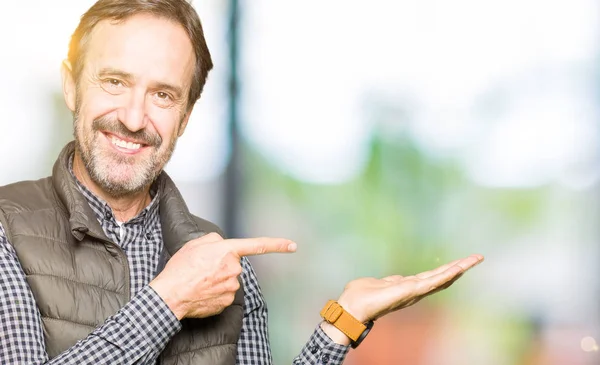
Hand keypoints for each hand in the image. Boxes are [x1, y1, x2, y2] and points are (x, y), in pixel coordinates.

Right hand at [149, 232, 295, 319]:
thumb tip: (222, 246)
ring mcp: (232, 287)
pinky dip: (215, 292)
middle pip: (233, 265)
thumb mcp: (195, 244)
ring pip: (229, 280)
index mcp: (227, 251)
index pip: (257, 246)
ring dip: (218, 279)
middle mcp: (234, 269)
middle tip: (202, 269)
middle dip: (222, 265)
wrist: (171, 295)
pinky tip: (202, 291)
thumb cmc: (180, 269)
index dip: (277, 245)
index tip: (292, 245)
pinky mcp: (227, 302)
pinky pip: (224, 294)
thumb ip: (215, 240)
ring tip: (200, 280)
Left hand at [321, 254, 483, 343]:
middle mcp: (414, 290)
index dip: (447, 269)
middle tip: (477, 257)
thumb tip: (396, 279)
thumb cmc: (360, 297)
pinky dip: (446, 276)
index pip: (432, 276)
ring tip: (474, 260)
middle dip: (460, 267)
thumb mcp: (379, 283)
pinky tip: (458, 269)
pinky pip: (432, 282)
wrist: (352, 307)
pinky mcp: (411, 292)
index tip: (462, 261)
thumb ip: (390, 281)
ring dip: (459, 269)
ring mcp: (414, 292)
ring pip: (441, 278)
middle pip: (442, 277)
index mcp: (408, 286)